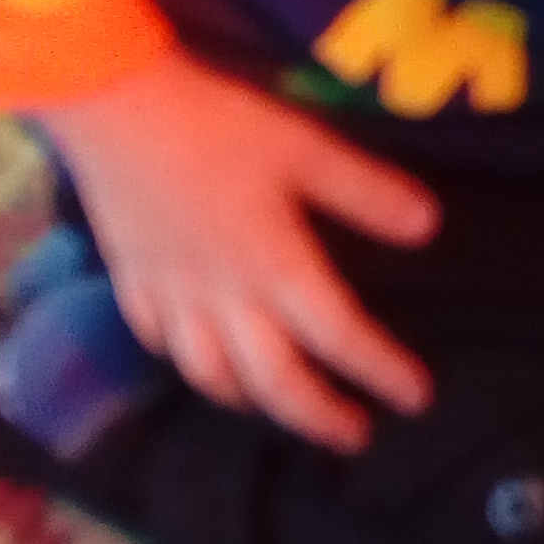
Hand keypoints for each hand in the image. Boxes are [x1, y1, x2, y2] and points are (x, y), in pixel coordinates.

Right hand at [39, 49, 440, 453]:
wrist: (113, 109)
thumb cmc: (217, 125)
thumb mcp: (306, 149)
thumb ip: (366, 191)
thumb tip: (430, 228)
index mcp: (277, 269)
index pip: (341, 337)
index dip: (383, 371)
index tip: (417, 397)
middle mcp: (225, 299)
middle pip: (276, 381)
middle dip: (319, 416)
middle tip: (355, 435)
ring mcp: (172, 296)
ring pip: (212, 376)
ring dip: (253, 403)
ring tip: (279, 409)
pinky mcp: (132, 281)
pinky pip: (160, 343)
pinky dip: (187, 363)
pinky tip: (200, 359)